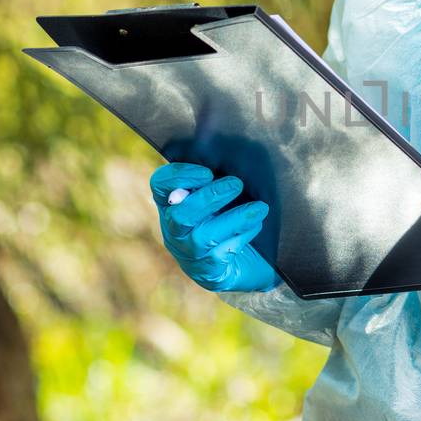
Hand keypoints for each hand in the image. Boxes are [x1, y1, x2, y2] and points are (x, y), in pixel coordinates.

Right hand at [150, 162, 279, 291]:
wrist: (245, 263)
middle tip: (237, 184)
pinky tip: (257, 225)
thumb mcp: (220, 197)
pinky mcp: (210, 272)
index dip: (179, 176)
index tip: (208, 172)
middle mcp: (175, 231)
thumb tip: (223, 148)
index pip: (160, 185)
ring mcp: (190, 254)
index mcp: (172, 205)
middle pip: (179, 215)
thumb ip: (215, 178)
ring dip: (234, 219)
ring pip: (202, 237)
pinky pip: (223, 253)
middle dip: (209, 198)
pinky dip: (242, 236)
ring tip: (260, 208)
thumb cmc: (230, 220)